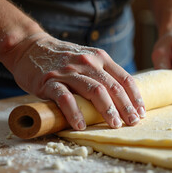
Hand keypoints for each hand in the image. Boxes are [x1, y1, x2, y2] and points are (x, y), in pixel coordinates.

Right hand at [1, 33, 144, 129]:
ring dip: (107, 110)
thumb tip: (124, 99)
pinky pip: (65, 98)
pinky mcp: (49, 81)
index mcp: (100, 58)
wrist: (29, 47)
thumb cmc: (62, 59)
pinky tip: (81, 125)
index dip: (135, 97)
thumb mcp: (87, 59)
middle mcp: (88, 63)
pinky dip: (74, 112)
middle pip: (113, 87)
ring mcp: (69, 72)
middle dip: (126, 107)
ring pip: (94, 91)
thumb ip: (103, 74)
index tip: (142, 113)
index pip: (124, 78)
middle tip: (133, 123)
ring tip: (114, 125)